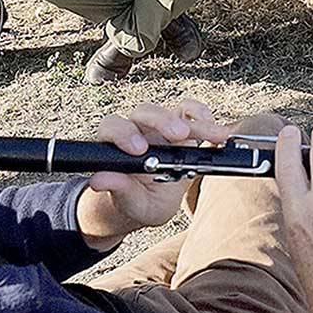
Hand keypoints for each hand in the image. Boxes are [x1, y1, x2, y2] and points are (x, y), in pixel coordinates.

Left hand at [76, 100, 230, 250]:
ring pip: (170, 111)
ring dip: (192, 121)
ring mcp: (158, 127)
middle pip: (144, 113)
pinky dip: (201, 113)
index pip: (113, 128)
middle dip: (162, 121)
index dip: (124, 133)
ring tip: (213, 134)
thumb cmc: (138, 201)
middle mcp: (136, 130)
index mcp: (116, 146)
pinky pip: (188, 111)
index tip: (140, 149)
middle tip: (178, 135)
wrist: (152, 201)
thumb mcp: (132, 202)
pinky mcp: (179, 126)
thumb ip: (118, 189)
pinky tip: (212, 123)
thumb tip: (99, 180)